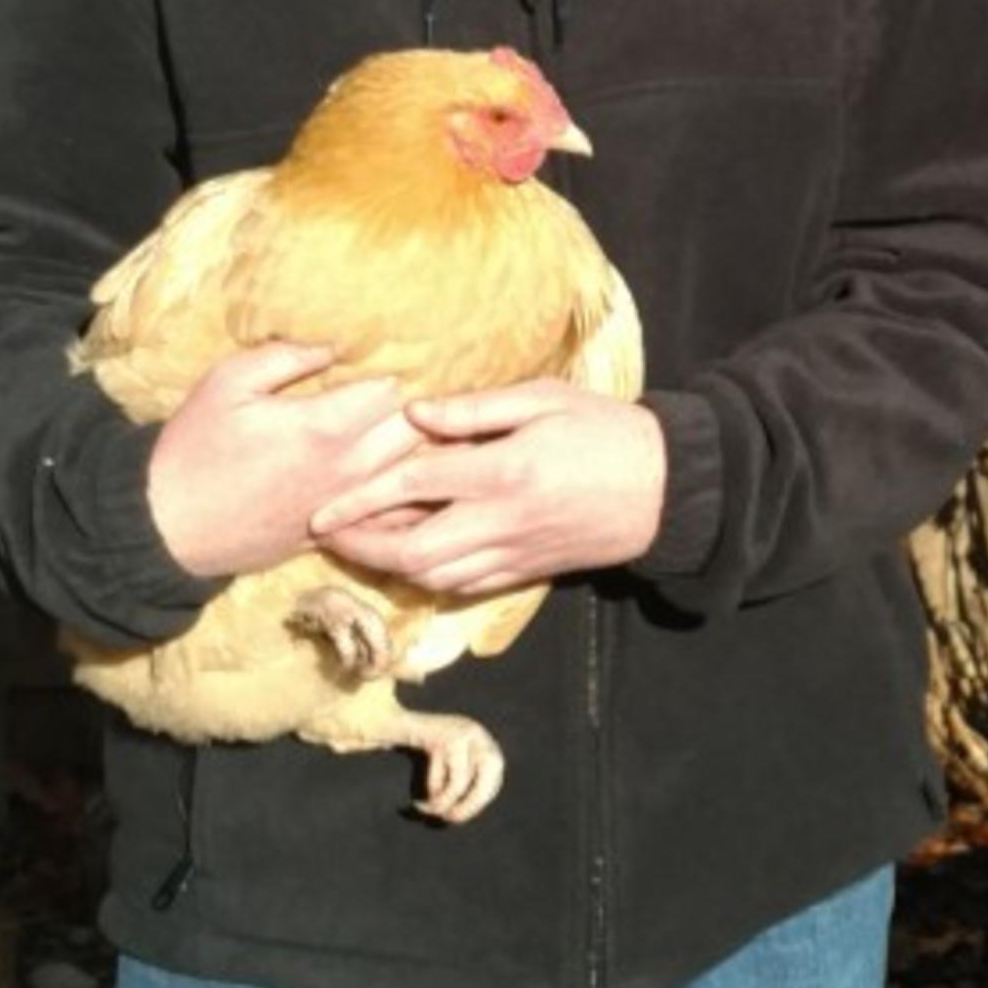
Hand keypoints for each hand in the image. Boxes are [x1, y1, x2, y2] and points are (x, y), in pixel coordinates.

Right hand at [146, 343, 417, 576]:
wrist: (169, 527)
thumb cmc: (194, 447)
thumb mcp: (227, 383)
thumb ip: (287, 356)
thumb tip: (338, 341)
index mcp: (322, 428)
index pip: (394, 389)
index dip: (399, 366)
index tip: (396, 352)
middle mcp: (347, 469)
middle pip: (416, 430)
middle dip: (418, 404)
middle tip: (413, 384)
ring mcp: (347, 505)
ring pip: (412, 471)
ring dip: (418, 444)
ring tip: (417, 420)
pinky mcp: (341, 531)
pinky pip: (395, 511)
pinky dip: (407, 490)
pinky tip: (405, 469)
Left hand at [307, 382, 669, 595]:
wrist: (666, 489)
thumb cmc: (605, 431)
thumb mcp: (545, 400)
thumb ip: (475, 410)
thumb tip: (415, 413)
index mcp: (503, 472)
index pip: (413, 486)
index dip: (360, 496)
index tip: (321, 506)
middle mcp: (502, 522)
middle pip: (412, 551)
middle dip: (361, 547)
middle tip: (326, 534)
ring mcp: (513, 554)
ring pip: (433, 577)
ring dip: (388, 566)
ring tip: (358, 545)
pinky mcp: (525, 573)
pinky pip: (463, 587)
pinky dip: (427, 578)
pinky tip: (409, 559)